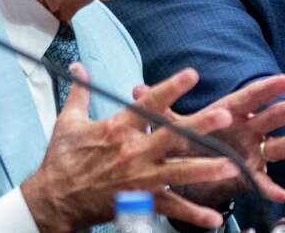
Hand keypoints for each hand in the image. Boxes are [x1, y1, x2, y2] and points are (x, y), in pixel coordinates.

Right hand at [21, 64, 237, 232]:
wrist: (54, 200)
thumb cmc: (62, 160)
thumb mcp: (68, 121)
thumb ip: (80, 91)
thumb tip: (77, 66)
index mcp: (118, 128)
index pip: (149, 103)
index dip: (171, 88)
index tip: (192, 75)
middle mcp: (133, 151)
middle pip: (173, 136)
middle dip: (201, 126)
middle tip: (225, 116)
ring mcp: (140, 178)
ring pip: (179, 173)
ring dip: (206, 169)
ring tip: (230, 166)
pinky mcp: (140, 201)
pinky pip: (171, 208)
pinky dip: (193, 215)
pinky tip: (214, 217)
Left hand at [133, 74, 284, 206]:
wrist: (191, 169)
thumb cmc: (189, 140)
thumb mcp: (174, 125)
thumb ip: (160, 109)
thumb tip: (136, 91)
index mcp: (229, 114)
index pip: (249, 97)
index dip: (267, 88)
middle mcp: (245, 131)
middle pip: (269, 118)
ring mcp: (251, 152)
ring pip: (276, 147)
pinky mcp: (250, 174)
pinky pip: (262, 182)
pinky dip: (270, 188)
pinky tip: (281, 193)